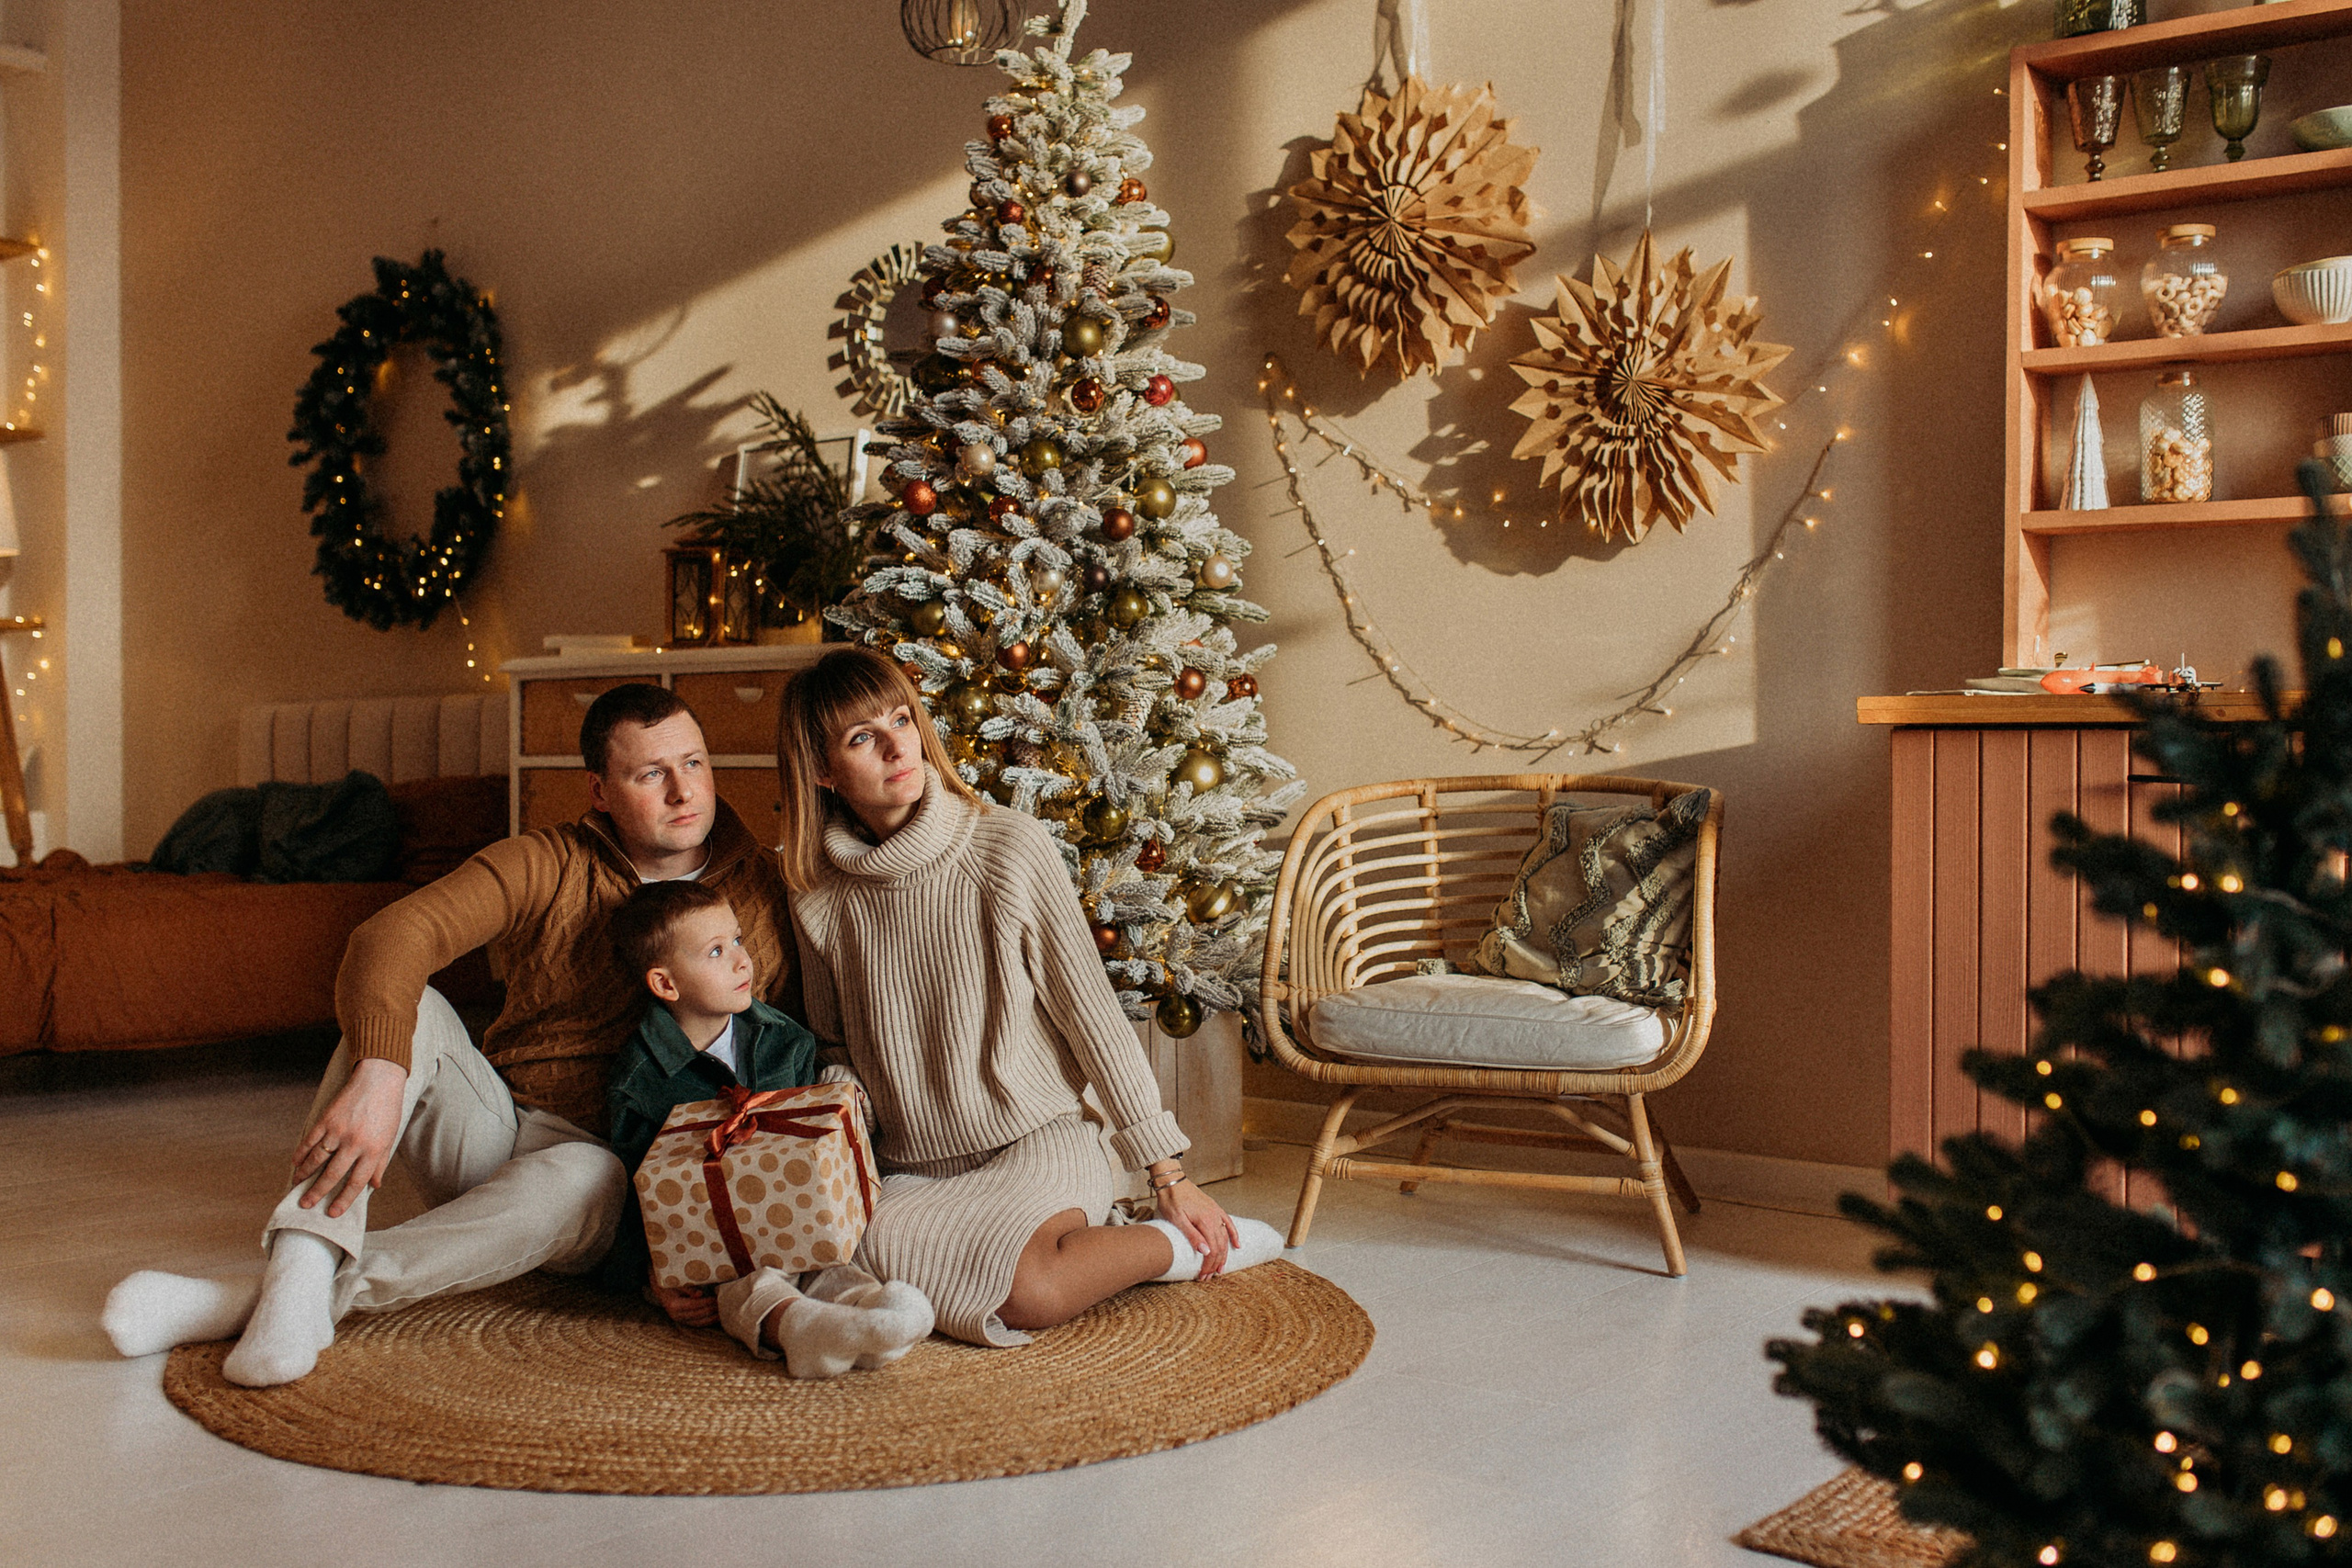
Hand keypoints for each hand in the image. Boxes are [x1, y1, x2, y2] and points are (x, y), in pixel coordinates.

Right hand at [290, 1056, 407, 1218]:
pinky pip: (310, 1140)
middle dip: (317, 1192)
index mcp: (374, 1150)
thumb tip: (374, 1186)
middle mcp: (355, 1143)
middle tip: (305, 1205)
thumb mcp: (389, 1137)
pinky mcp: (327, 1118)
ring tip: (296, 1186)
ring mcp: (339, 1130)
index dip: (344, 1200)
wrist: (379, 1079)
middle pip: (333, 1174)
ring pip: (317, 1158)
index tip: (333, 1213)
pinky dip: (301, 1153)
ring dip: (304, 1174)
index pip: (357, 1182)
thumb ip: (380, 1163)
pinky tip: (295, 1163)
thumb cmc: (387, 1110)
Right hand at [650, 1277, 717, 1327]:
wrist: (661, 1290)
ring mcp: (680, 1320)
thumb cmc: (671, 1283)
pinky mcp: (684, 1322)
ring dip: (712, 1317)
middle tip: (723, 1303)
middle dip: (712, 1309)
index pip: (694, 1305)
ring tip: (723, 1312)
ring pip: (699, 1322)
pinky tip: (717, 1317)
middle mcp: (676, 1315)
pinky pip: (698, 1324)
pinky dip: (708, 1321)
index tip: (717, 1298)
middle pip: (698, 1314)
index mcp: (674, 1305)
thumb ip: (688, 1288)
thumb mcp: (677, 1282)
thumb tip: (699, 1294)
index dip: (707, 1302)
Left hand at [1149, 1164, 1237, 1278]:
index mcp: (1205, 1221)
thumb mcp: (1177, 1220)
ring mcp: (1216, 1212)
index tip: (1203, 1276)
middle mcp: (1214, 1217)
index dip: (1209, 1265)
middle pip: (1220, 1246)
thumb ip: (1192, 1236)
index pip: (1213, 1249)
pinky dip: (1234, 1235)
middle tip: (1208, 1277)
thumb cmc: (1171, 1200)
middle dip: (1215, 1264)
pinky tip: (1237, 1246)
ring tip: (1219, 1268)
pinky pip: (1228, 1224)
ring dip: (1223, 1255)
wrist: (1172, 1181)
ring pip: (1224, 1238)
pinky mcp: (1214, 1208)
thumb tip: (1206, 1252)